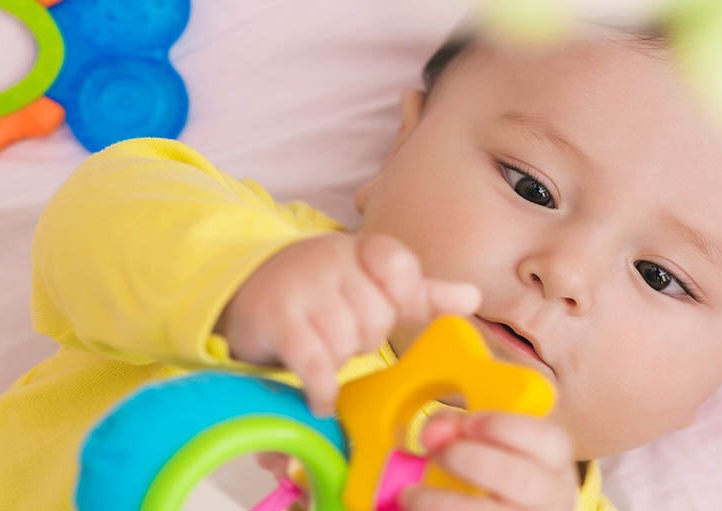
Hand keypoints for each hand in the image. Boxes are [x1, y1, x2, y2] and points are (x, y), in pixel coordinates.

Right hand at [216, 232, 480, 414]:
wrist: (249, 290)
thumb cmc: (323, 292)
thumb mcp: (371, 284)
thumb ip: (422, 294)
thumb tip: (473, 298)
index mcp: (360, 248)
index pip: (399, 267)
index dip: (399, 297)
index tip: (384, 307)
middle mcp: (331, 259)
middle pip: (377, 317)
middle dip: (364, 338)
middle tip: (342, 335)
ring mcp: (302, 288)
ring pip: (347, 343)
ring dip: (337, 361)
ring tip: (321, 352)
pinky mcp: (277, 320)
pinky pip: (317, 363)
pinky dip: (322, 388)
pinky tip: (321, 397)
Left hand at [401, 411, 578, 510]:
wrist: (511, 509)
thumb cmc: (496, 472)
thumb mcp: (485, 442)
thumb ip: (457, 425)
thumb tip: (431, 432)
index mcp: (553, 462)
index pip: (547, 438)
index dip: (502, 426)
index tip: (468, 423)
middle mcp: (550, 498)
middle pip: (518, 478)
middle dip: (468, 460)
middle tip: (436, 454)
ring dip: (441, 503)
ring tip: (412, 494)